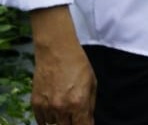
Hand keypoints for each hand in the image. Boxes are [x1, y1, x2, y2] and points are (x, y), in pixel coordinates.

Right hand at [30, 6, 95, 124]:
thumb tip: (88, 119)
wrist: (56, 51)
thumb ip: (90, 104)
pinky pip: (41, 121)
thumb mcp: (92, 83)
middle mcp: (61, 108)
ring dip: (60, 121)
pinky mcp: (34, 104)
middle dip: (73, 123)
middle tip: (75, 116)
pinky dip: (47, 119)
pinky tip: (53, 111)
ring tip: (64, 110)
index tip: (86, 123)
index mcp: (78, 103)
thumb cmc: (78, 64)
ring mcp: (46, 107)